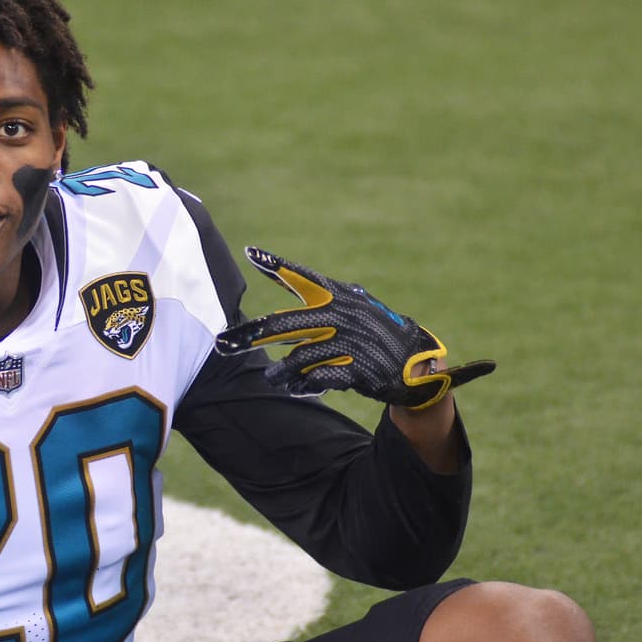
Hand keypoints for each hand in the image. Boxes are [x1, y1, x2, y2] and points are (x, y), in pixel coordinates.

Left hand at [215, 248, 494, 408]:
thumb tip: (284, 304)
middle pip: (287, 323)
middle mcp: (342, 314)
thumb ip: (320, 308)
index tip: (250, 252)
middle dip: (251, 335)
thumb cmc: (378, 333)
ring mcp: (350, 341)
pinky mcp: (358, 368)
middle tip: (223, 344)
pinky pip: (320, 377)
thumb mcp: (354, 310)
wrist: (418, 364)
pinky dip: (305, 384)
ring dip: (282, 370)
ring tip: (271, 378)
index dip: (278, 265)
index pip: (303, 277)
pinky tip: (295, 389)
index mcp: (340, 296)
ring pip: (300, 356)